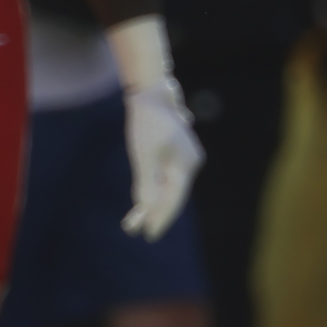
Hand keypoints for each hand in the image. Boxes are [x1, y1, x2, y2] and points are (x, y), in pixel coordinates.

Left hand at [120, 77, 202, 236]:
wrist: (150, 92)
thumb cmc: (146, 122)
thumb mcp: (143, 154)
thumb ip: (146, 182)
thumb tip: (146, 207)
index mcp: (186, 164)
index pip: (174, 199)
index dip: (161, 218)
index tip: (149, 234)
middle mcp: (189, 163)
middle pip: (172, 195)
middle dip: (156, 213)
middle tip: (142, 232)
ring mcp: (182, 158)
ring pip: (168, 186)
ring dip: (153, 202)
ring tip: (137, 222)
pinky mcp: (173, 153)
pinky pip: (164, 177)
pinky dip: (153, 188)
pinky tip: (142, 201)